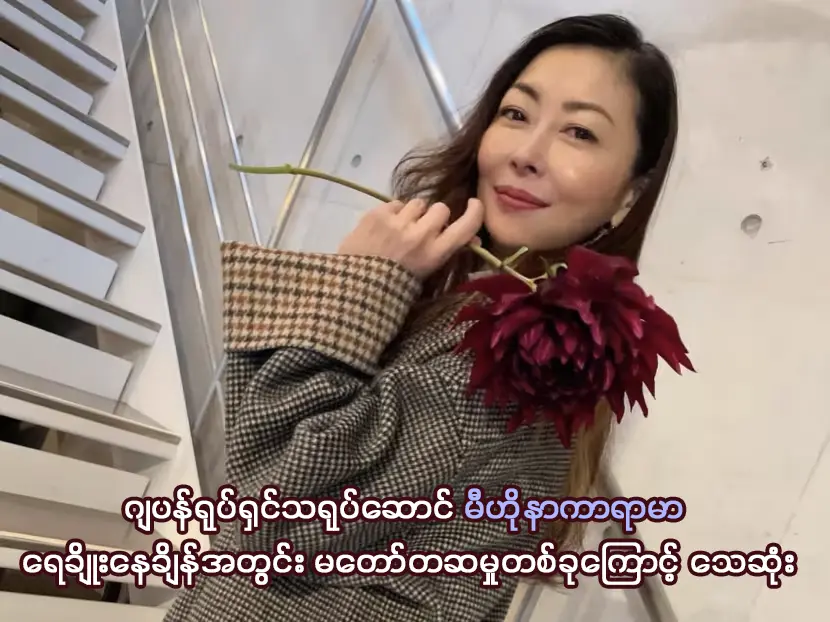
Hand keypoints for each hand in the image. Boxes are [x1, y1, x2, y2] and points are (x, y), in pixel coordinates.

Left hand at [338, 198, 483, 279]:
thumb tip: (473, 239)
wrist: (352, 288)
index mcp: (434, 254)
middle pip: (440, 208)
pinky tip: (384, 228)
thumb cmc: (391, 287)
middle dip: (434, 217)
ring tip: (400, 228)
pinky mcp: (378, 214)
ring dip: (413, 213)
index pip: (466, 226)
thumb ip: (445, 252)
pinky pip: (395, 203)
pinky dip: (392, 213)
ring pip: (418, 203)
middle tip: (422, 228)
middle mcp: (420, 235)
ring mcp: (398, 222)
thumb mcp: (425, 275)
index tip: (473, 204)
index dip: (474, 212)